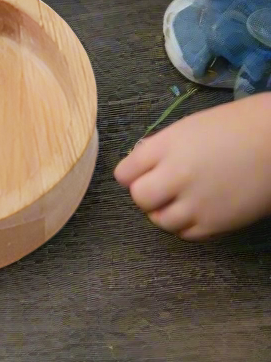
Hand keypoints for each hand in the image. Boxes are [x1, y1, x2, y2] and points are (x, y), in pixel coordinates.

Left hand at [117, 94, 270, 238]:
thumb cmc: (236, 127)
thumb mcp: (188, 129)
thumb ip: (161, 149)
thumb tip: (142, 166)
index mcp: (166, 147)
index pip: (124, 173)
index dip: (131, 174)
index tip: (140, 174)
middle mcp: (176, 175)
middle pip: (139, 198)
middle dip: (145, 195)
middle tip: (161, 189)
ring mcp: (196, 202)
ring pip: (160, 220)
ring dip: (165, 212)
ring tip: (181, 200)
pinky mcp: (217, 223)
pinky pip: (186, 234)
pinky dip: (186, 226)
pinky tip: (197, 211)